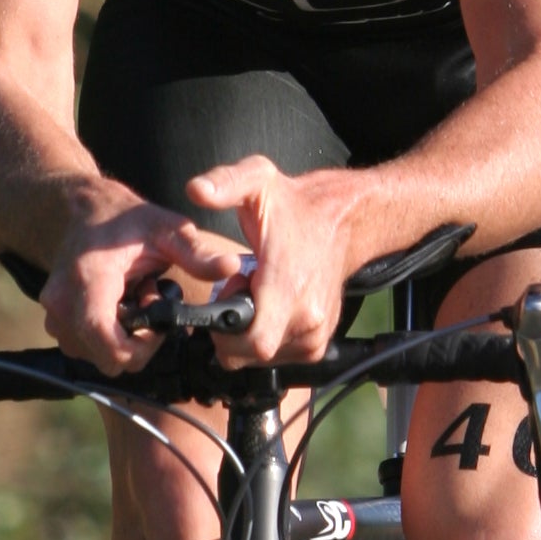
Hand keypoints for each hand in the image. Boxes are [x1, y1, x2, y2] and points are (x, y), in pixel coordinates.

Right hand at [40, 183, 247, 371]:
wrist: (86, 209)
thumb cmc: (126, 219)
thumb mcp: (167, 229)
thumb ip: (197, 253)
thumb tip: (230, 267)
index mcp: (89, 279)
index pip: (106, 341)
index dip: (138, 348)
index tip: (157, 325)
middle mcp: (62, 301)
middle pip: (104, 358)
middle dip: (134, 345)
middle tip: (149, 307)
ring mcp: (54, 313)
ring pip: (94, 357)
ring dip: (120, 341)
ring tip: (133, 303)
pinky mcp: (55, 320)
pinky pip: (84, 348)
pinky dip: (106, 337)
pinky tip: (119, 308)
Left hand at [185, 157, 358, 362]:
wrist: (344, 221)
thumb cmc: (296, 207)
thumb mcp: (257, 181)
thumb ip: (225, 183)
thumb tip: (196, 190)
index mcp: (289, 288)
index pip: (252, 343)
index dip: (227, 330)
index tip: (229, 295)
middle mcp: (308, 318)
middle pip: (250, 354)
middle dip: (233, 330)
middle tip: (239, 292)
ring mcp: (316, 334)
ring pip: (263, 359)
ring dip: (249, 333)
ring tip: (257, 295)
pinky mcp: (318, 343)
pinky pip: (280, 357)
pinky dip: (267, 338)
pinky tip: (270, 307)